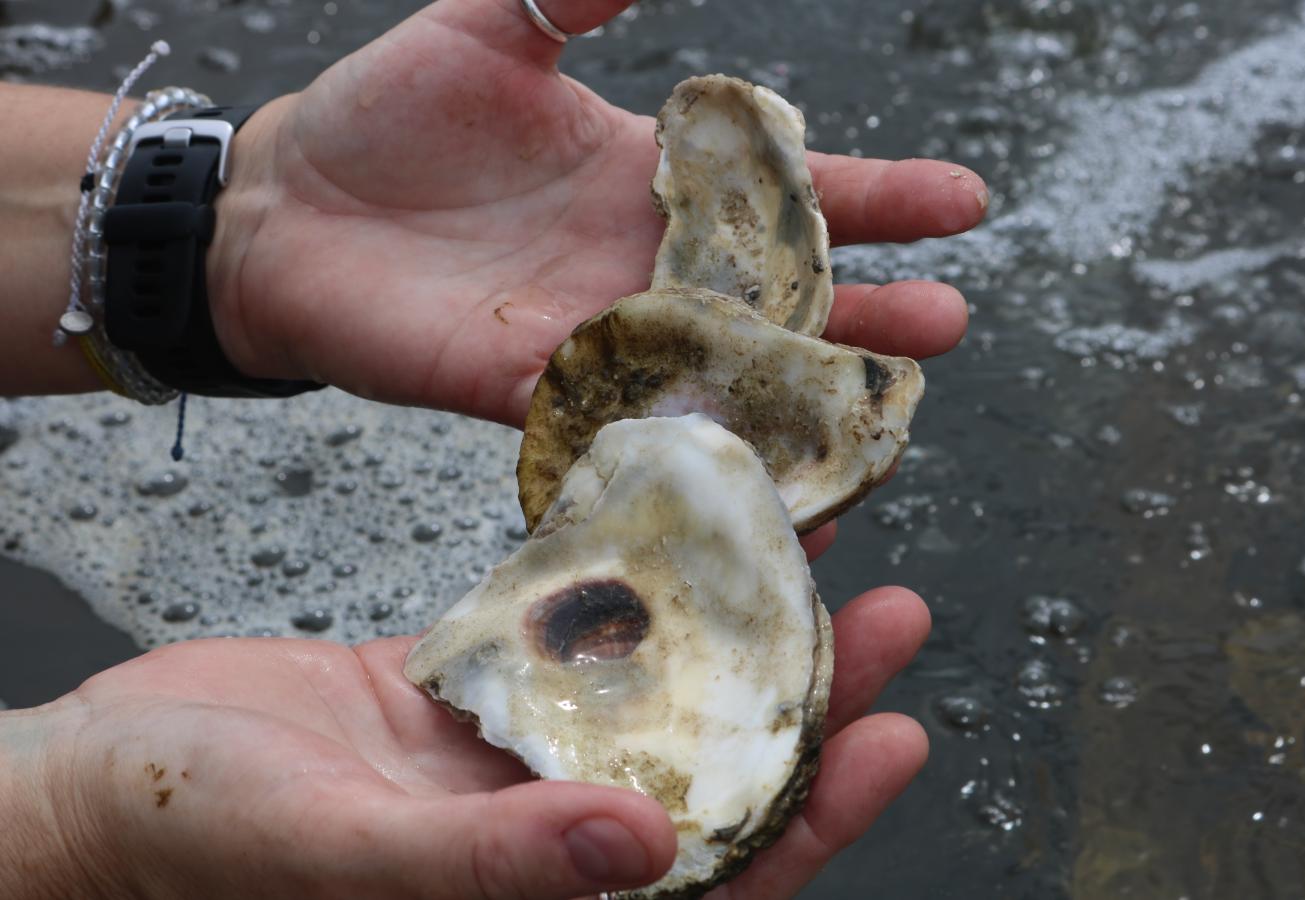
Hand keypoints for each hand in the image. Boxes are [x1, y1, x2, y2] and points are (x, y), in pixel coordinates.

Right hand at [1, 588, 928, 899]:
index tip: (895, 733)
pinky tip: (673, 521)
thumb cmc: (194, 847)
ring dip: (732, 626)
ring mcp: (511, 755)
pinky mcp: (464, 687)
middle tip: (892, 617)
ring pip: (653, 690)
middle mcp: (547, 832)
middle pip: (714, 772)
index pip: (720, 877)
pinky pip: (567, 631)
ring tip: (808, 549)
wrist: (97, 784)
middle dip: (810, 701)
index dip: (817, 815)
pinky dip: (621, 582)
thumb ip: (495, 863)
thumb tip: (647, 843)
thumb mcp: (345, 856)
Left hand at [207, 0, 985, 425]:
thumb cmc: (386, 115)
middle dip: (866, 311)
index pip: (789, 190)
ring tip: (880, 418)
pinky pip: (625, 426)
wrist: (289, 209)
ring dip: (798, 398)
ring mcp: (593, 337)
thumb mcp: (489, 27)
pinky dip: (688, 453)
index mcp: (651, 182)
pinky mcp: (529, 393)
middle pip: (778, 296)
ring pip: (719, 375)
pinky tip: (752, 482)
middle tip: (947, 324)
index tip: (965, 200)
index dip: (878, 195)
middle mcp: (642, 268)